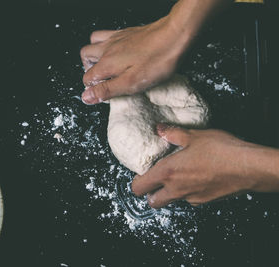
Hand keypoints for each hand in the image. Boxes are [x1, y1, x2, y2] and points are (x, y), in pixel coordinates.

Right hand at [80, 0, 231, 104]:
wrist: (175, 35)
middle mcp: (108, 48)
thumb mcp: (131, 83)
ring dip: (94, 54)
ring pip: (93, 42)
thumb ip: (107, 90)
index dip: (92, 88)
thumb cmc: (157, 61)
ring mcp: (116, 38)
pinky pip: (107, 34)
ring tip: (105, 65)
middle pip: (85, 56)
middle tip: (101, 79)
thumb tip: (86, 97)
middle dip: (88, 68)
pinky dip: (105, 43)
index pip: (87, 77)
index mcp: (107, 63)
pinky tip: (116, 51)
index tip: (104, 94)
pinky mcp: (126, 32)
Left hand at [131, 124, 278, 208]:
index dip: (137, 182)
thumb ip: (172, 133)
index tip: (141, 174)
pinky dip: (188, 191)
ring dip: (170, 192)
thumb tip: (160, 129)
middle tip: (156, 180)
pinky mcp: (205, 201)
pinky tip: (196, 178)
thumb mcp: (194, 135)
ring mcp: (191, 197)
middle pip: (152, 201)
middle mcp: (176, 189)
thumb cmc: (221, 150)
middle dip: (150, 193)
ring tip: (179, 175)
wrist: (249, 167)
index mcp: (168, 172)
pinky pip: (189, 199)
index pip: (139, 187)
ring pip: (171, 200)